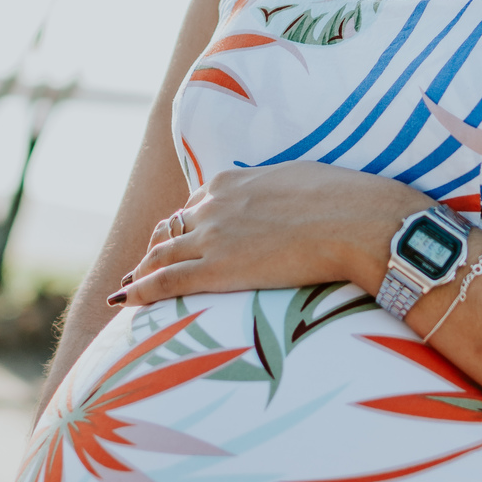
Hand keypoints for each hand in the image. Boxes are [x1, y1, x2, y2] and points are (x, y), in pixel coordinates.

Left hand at [110, 163, 425, 308]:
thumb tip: (286, 201)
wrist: (356, 221)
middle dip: (153, 249)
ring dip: (140, 272)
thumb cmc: (344, 201)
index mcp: (232, 183)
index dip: (181, 226)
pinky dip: (140, 291)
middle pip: (170, 230)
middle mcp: (213, 206)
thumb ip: (278, 193)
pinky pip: (165, 281)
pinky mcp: (216, 269)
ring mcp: (212, 237)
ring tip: (128, 288)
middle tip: (140, 267)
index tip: (176, 239)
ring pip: (160, 256)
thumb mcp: (300, 180)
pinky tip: (125, 300)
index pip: (194, 206)